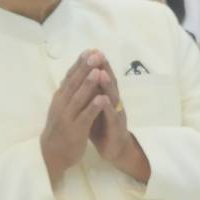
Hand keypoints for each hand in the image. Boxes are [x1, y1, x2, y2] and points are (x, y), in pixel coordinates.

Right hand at [40, 52, 104, 184]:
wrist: (52, 154)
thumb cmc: (61, 129)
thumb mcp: (64, 107)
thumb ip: (70, 93)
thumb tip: (77, 75)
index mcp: (61, 97)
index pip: (70, 76)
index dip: (80, 63)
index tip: (90, 50)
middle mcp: (62, 104)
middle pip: (74, 83)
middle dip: (85, 68)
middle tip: (95, 54)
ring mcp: (67, 116)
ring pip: (79, 97)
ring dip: (88, 84)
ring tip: (98, 71)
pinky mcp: (75, 129)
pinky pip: (85, 116)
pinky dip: (93, 106)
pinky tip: (101, 98)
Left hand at [83, 52, 150, 181]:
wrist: (114, 150)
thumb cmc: (102, 127)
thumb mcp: (94, 107)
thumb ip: (90, 93)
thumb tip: (82, 75)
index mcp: (105, 97)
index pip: (101, 78)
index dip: (96, 65)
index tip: (90, 50)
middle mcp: (113, 103)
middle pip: (109, 83)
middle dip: (104, 68)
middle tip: (99, 54)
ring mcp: (116, 114)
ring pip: (111, 97)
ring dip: (107, 85)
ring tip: (102, 73)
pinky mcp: (116, 128)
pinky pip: (111, 116)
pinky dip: (107, 108)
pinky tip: (104, 100)